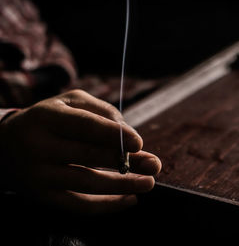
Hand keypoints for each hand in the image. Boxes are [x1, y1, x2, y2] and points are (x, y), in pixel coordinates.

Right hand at [0, 89, 161, 213]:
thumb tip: (129, 136)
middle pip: (88, 155)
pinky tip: (130, 200)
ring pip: (85, 183)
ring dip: (122, 185)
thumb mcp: (71, 103)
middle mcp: (38, 146)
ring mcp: (38, 174)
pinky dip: (106, 206)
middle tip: (154, 165)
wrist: (5, 146)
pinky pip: (77, 205)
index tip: (139, 142)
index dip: (113, 134)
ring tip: (148, 183)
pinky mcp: (41, 196)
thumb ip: (103, 111)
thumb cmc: (50, 119)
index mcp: (47, 117)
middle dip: (126, 161)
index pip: (83, 125)